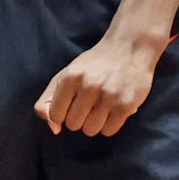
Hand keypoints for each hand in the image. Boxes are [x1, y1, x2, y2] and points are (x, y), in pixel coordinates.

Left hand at [35, 29, 158, 136]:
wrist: (129, 48)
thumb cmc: (94, 64)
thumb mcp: (65, 74)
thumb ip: (48, 100)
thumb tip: (54, 129)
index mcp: (70, 77)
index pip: (55, 115)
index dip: (62, 114)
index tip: (72, 105)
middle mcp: (89, 86)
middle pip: (73, 125)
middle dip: (79, 118)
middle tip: (89, 104)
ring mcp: (109, 96)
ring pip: (91, 130)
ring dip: (95, 123)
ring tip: (101, 107)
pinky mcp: (125, 105)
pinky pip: (109, 131)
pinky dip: (109, 125)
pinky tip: (113, 109)